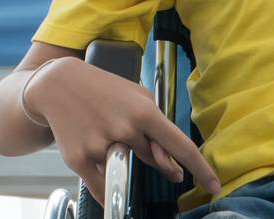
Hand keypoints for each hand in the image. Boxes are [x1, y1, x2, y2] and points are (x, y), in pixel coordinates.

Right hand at [27, 58, 221, 206]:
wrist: (59, 84)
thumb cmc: (106, 90)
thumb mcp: (138, 97)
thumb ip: (159, 130)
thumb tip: (172, 167)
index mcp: (144, 112)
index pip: (181, 147)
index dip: (201, 169)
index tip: (214, 186)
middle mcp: (124, 130)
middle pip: (151, 158)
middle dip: (148, 151)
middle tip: (126, 129)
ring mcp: (101, 146)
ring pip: (127, 168)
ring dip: (121, 155)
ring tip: (101, 128)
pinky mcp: (80, 160)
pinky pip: (104, 188)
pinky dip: (108, 188)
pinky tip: (106, 176)